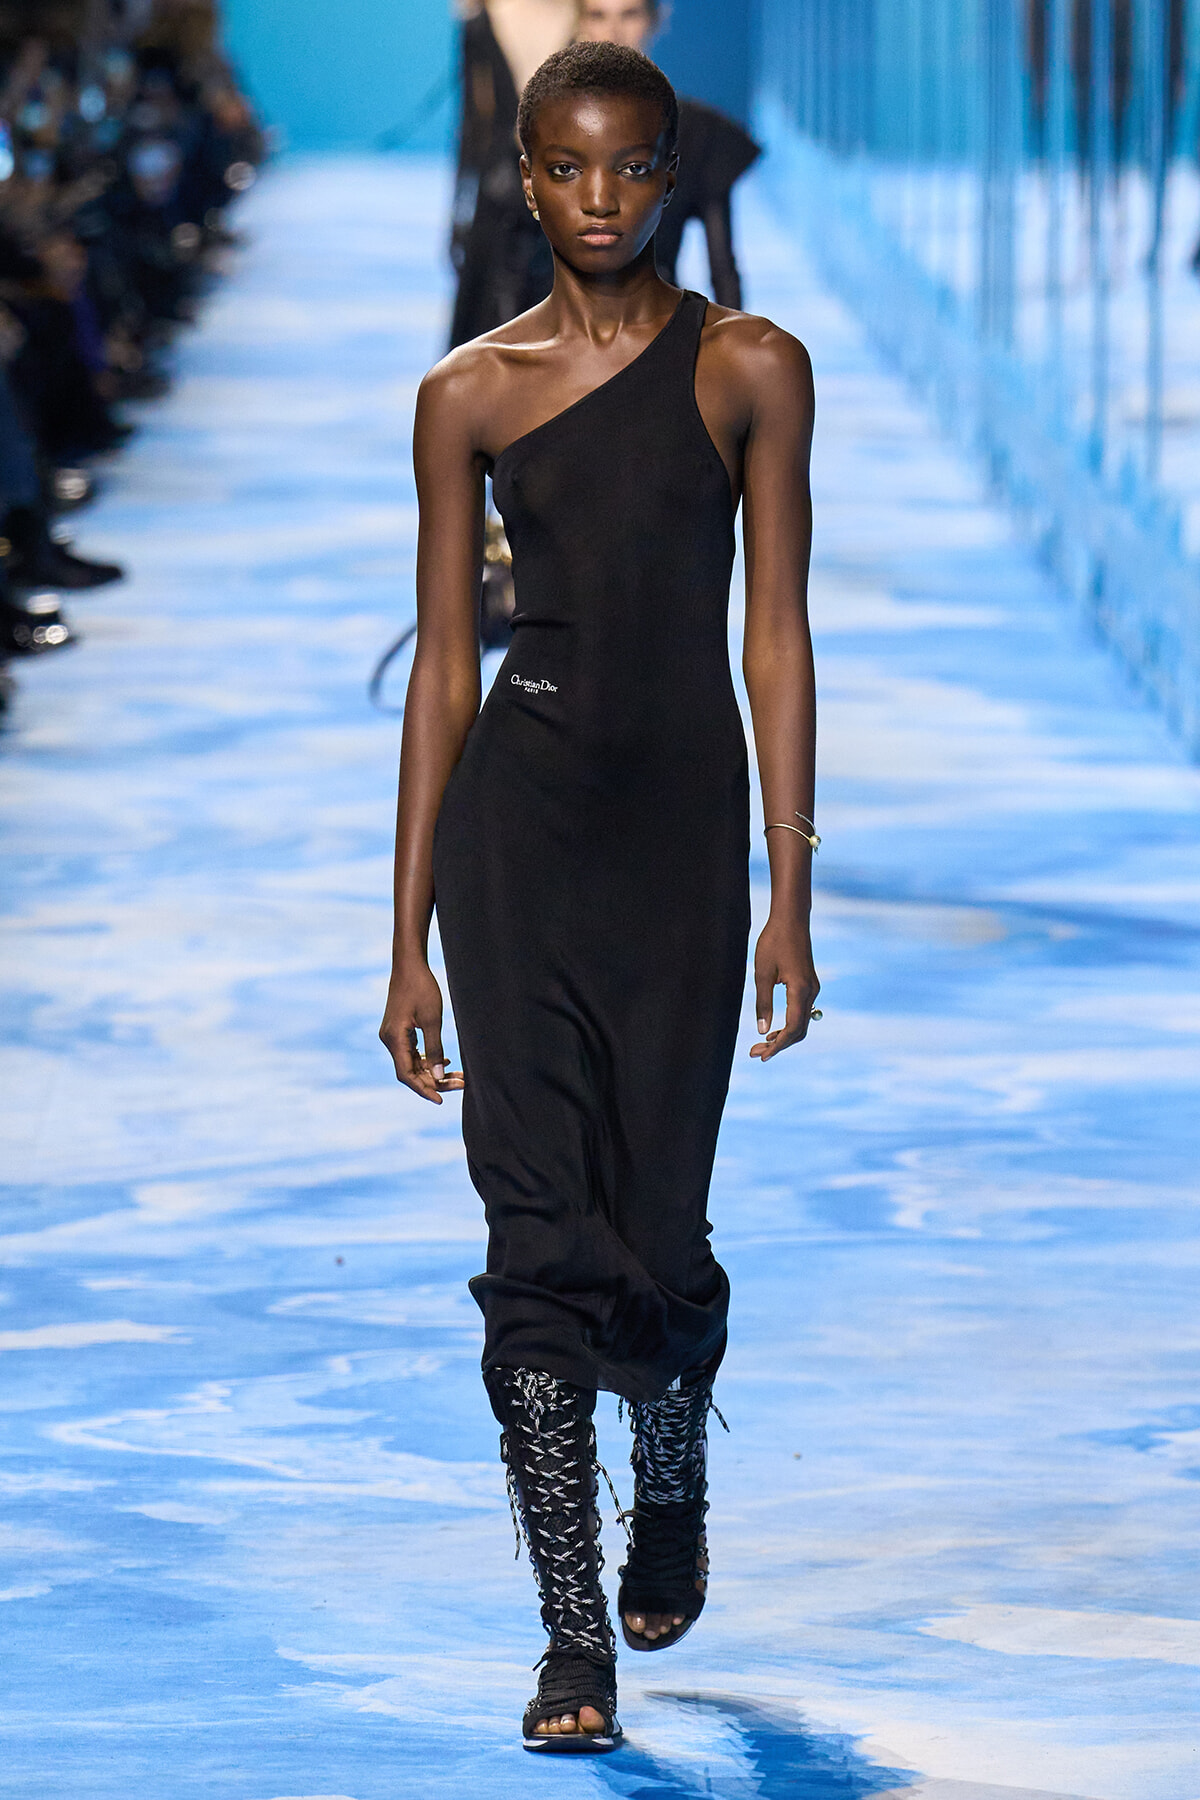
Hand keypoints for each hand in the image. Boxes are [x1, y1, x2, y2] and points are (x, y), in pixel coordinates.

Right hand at [379, 958, 464, 1103]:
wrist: (409, 964)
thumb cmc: (422, 987)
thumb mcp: (433, 1019)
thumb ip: (435, 1048)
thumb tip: (438, 1076)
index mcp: (394, 1039)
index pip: (407, 1075)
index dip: (424, 1089)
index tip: (441, 1100)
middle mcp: (389, 1040)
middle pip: (410, 1072)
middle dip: (434, 1081)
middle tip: (461, 1085)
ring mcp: (393, 1036)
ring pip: (412, 1063)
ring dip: (433, 1071)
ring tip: (458, 1077)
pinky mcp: (399, 1031)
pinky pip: (412, 1052)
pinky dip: (427, 1060)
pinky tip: (446, 1063)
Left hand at [751, 916, 819, 1062]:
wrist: (791, 919)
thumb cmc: (774, 942)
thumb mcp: (762, 973)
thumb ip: (763, 1002)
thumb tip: (762, 1030)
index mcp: (800, 990)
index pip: (792, 1028)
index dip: (777, 1046)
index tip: (761, 1055)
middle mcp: (811, 992)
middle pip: (799, 1030)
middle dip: (779, 1045)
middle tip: (756, 1053)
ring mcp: (812, 988)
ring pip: (801, 1022)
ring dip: (784, 1036)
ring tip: (762, 1044)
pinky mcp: (809, 984)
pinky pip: (802, 1012)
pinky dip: (789, 1024)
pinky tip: (774, 1028)